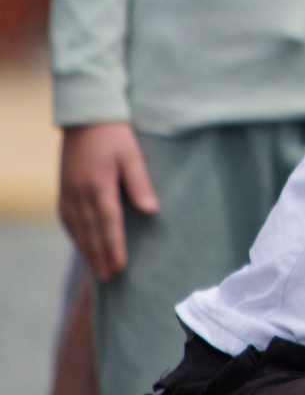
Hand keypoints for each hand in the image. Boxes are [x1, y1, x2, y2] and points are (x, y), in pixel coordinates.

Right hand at [59, 122, 154, 278]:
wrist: (86, 116)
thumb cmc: (115, 134)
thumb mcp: (133, 155)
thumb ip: (140, 183)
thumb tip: (151, 211)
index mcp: (99, 185)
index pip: (109, 224)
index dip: (114, 247)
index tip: (120, 267)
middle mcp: (79, 192)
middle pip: (91, 231)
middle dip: (100, 256)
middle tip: (108, 278)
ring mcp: (68, 191)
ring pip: (76, 228)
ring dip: (86, 250)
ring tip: (96, 269)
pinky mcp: (64, 188)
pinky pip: (66, 218)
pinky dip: (74, 235)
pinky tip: (81, 244)